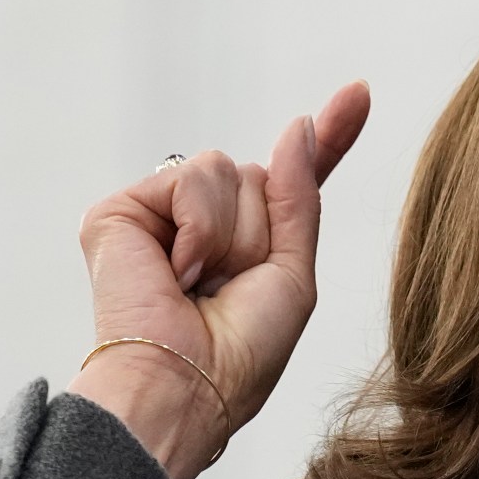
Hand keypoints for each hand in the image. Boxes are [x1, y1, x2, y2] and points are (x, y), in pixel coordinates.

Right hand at [69, 81, 370, 478]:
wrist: (184, 386)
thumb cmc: (238, 356)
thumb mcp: (292, 275)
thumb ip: (298, 198)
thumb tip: (297, 124)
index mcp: (242, 246)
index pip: (289, 180)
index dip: (328, 137)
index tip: (360, 92)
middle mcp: (197, 226)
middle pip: (256, 174)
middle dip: (258, 231)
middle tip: (228, 289)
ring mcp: (155, 217)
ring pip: (224, 169)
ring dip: (229, 235)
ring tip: (198, 285)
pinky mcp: (118, 212)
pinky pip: (185, 178)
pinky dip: (195, 229)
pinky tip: (175, 272)